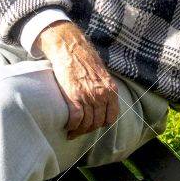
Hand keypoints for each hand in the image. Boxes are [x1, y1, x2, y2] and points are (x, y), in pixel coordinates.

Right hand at [36, 20, 120, 138]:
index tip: (94, 124)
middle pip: (98, 122)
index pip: (111, 117)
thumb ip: (104, 88)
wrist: (71, 48)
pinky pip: (76, 119)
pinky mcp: (74, 96)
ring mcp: (88, 96)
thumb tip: (101, 102)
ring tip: (72, 132)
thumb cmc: (84, 59)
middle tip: (80, 131)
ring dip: (79, 131)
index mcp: (111, 90)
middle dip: (88, 129)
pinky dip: (72, 126)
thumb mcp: (102, 74)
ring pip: (87, 123)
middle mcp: (102, 95)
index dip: (102, 123)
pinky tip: (68, 127)